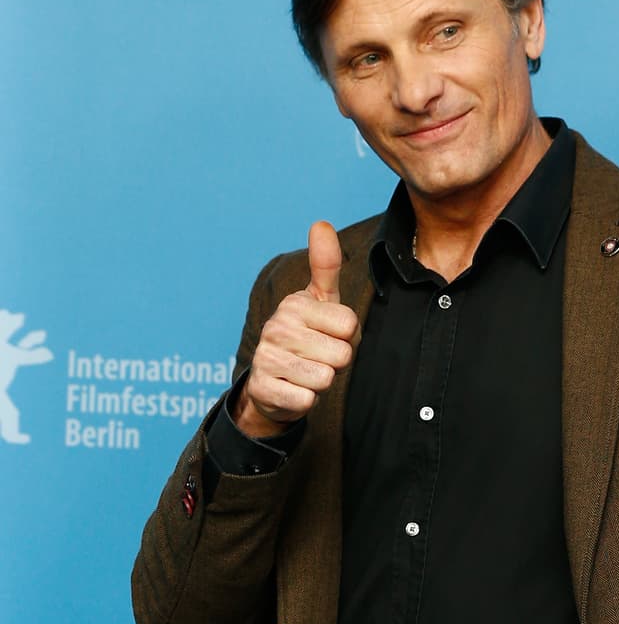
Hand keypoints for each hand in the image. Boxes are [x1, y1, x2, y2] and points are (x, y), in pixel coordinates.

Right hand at [235, 221, 359, 436]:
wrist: (274, 383)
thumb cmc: (309, 336)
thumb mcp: (321, 300)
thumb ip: (326, 265)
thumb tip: (320, 223)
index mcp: (295, 304)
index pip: (350, 325)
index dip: (349, 337)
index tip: (331, 335)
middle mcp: (277, 327)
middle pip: (342, 354)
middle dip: (337, 362)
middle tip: (320, 357)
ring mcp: (266, 358)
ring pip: (325, 379)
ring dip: (322, 382)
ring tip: (307, 372)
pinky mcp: (262, 389)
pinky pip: (306, 401)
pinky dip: (306, 401)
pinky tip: (293, 389)